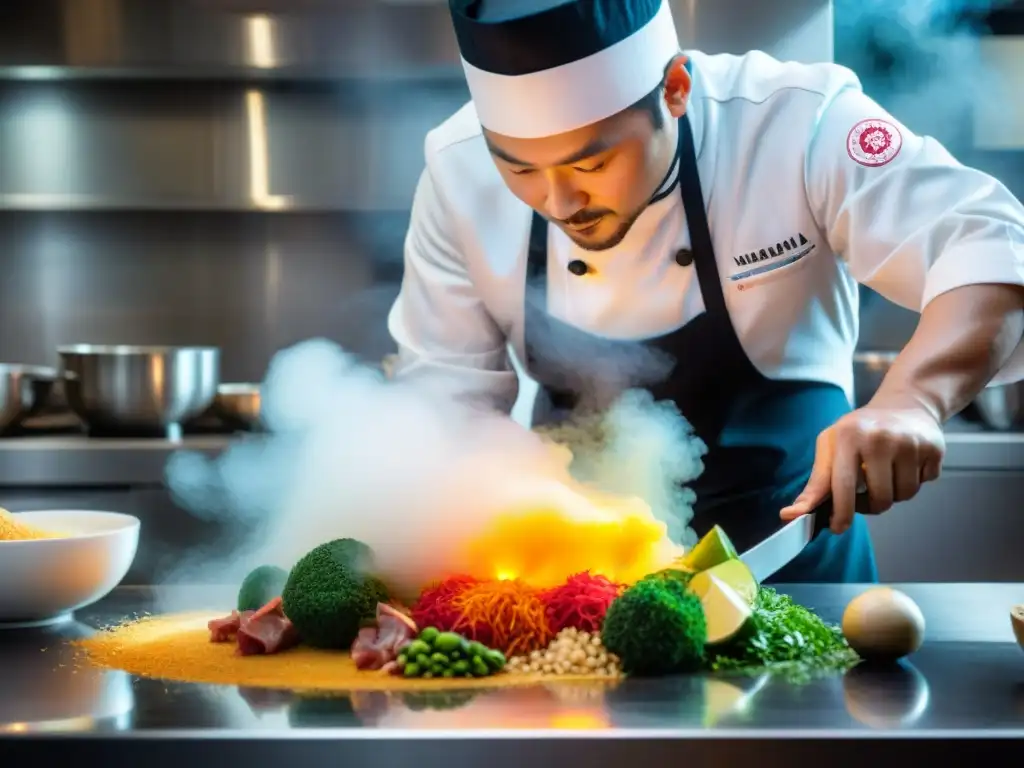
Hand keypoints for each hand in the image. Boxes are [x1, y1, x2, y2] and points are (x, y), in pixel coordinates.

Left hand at [780, 401, 944, 533]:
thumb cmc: (860, 429)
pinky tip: (905, 464)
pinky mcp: (934, 448)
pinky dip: (913, 481)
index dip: (840, 512)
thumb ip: (816, 481)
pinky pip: (924, 484)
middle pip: (879, 498)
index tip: (837, 528)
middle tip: (865, 496)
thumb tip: (792, 513)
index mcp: (848, 436)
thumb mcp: (831, 445)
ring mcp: (909, 442)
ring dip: (892, 494)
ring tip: (884, 474)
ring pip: (903, 496)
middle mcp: (880, 438)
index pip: (843, 485)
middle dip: (870, 506)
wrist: (905, 404)